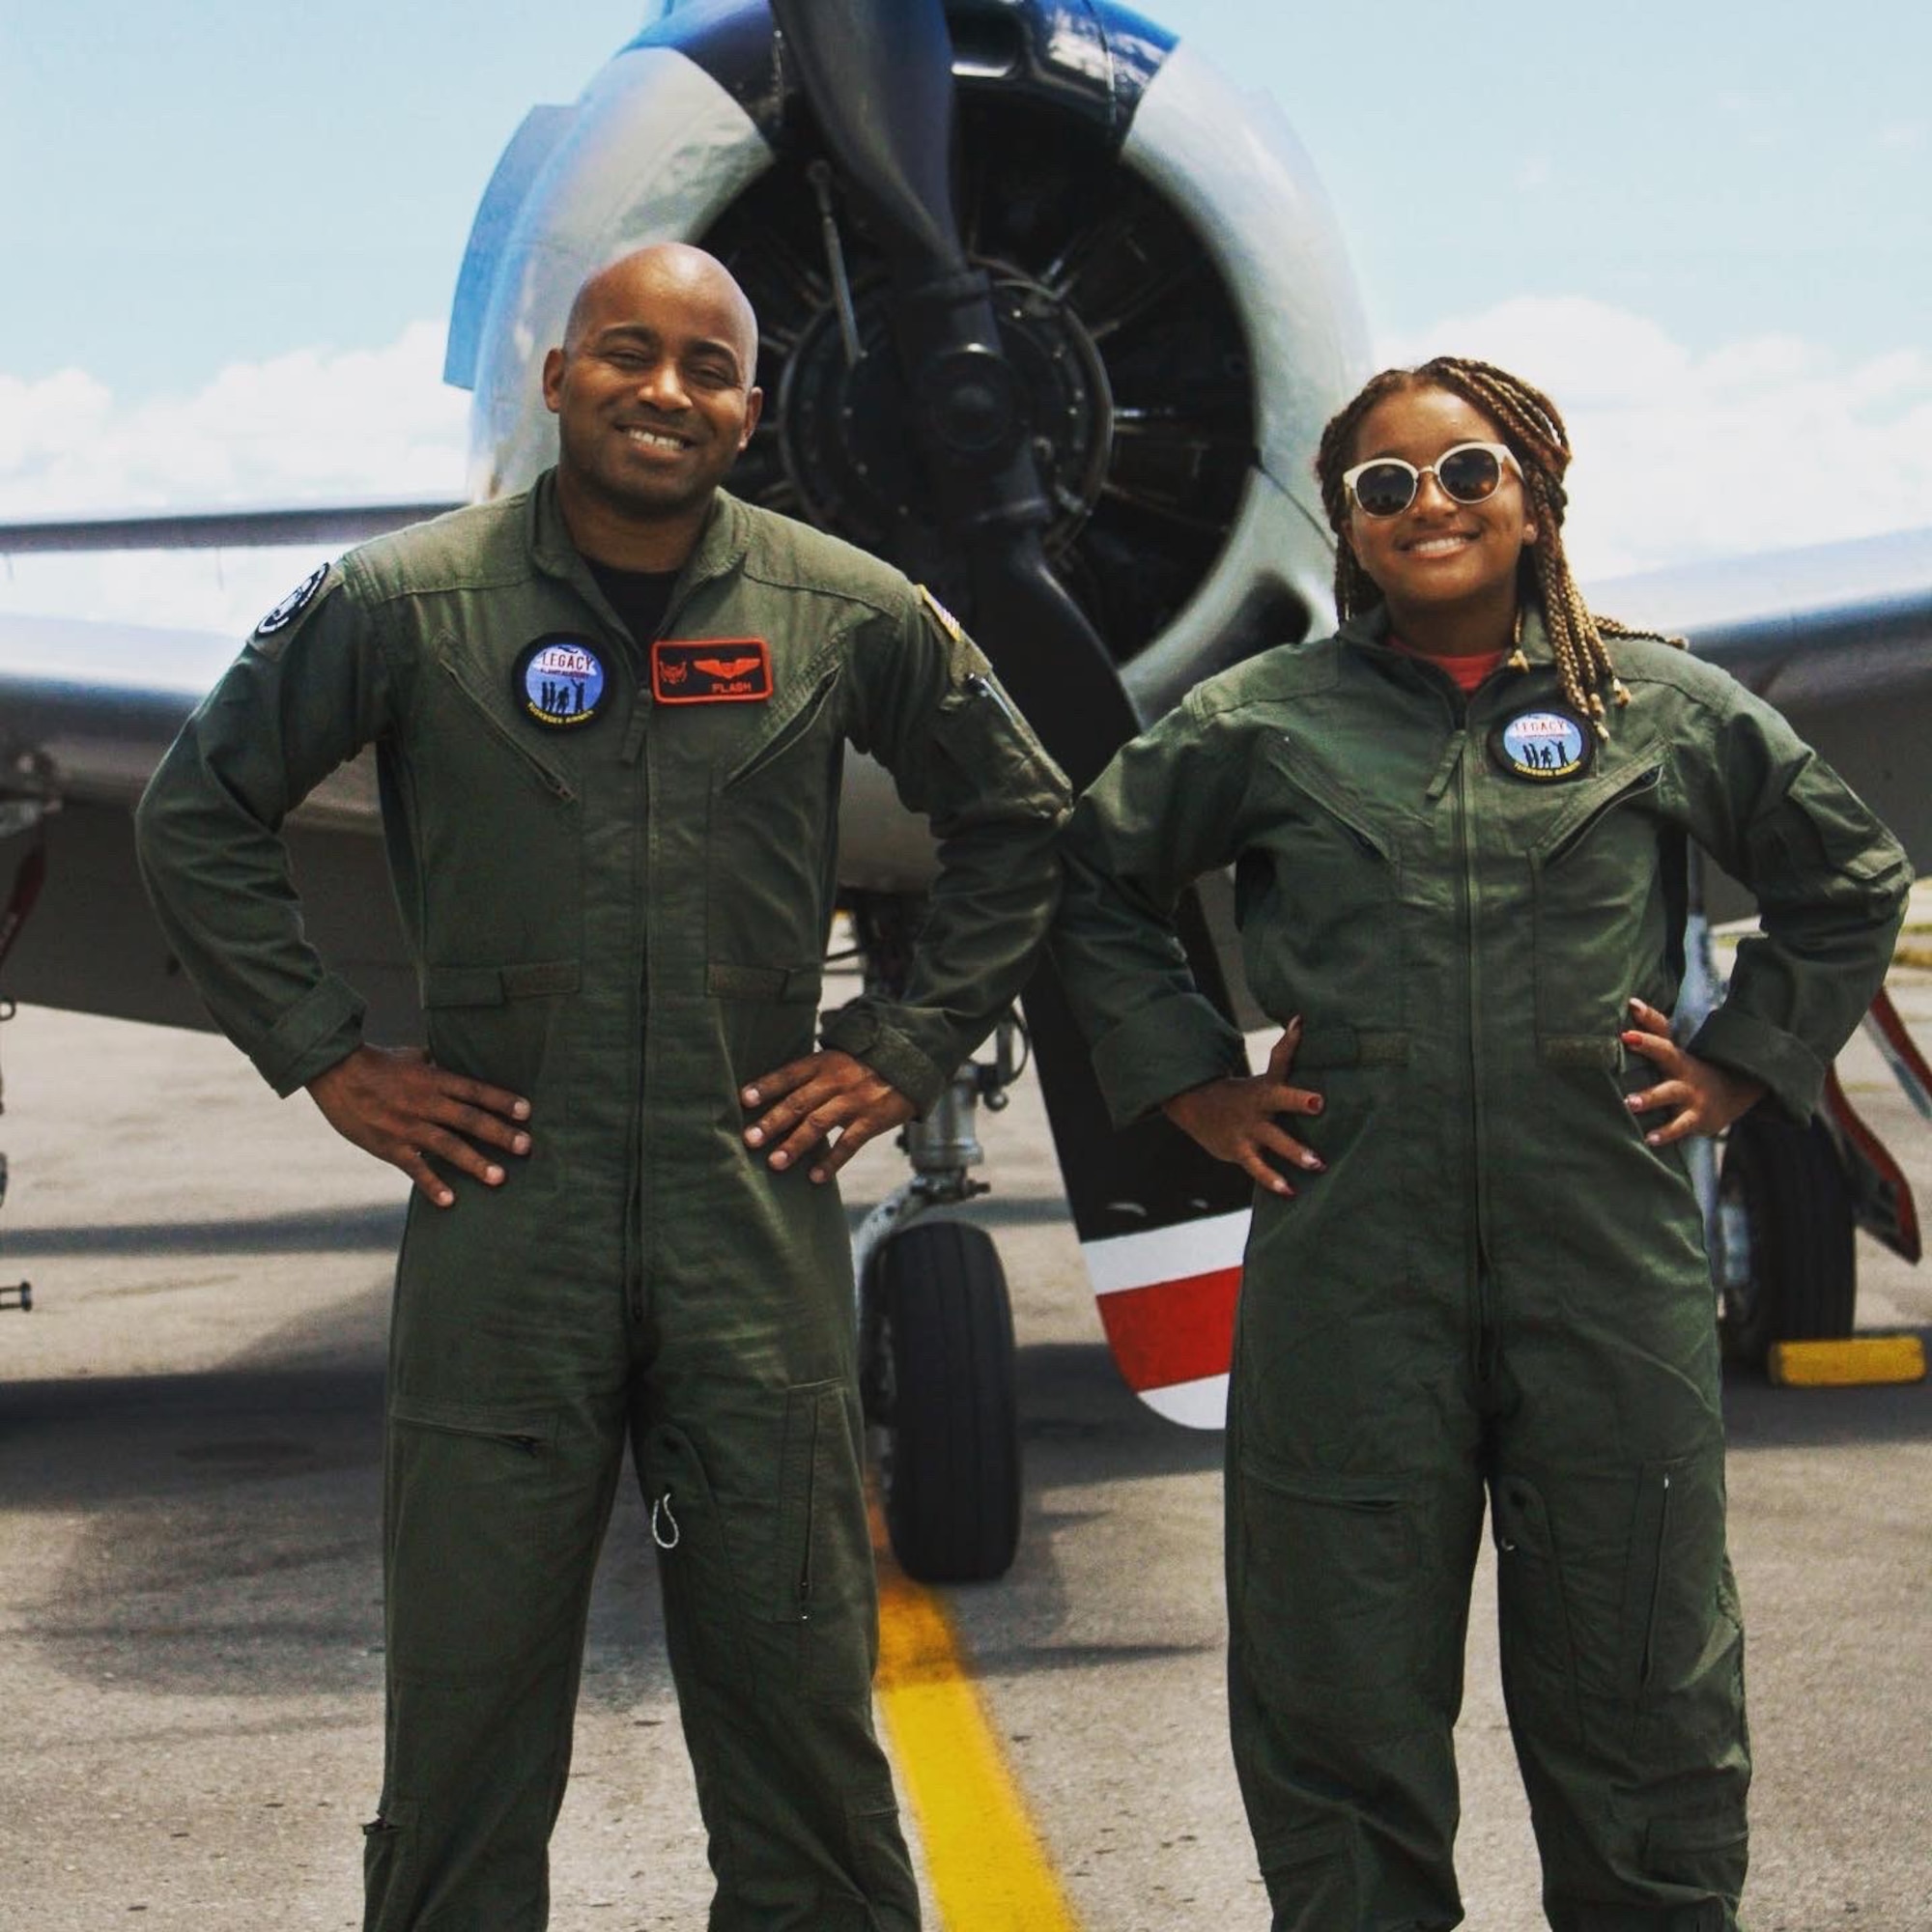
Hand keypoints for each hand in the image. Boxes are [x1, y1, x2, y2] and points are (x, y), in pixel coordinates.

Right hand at [306, 1044, 531, 1206]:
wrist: (334, 1073)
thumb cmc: (376, 1062)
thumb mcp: (411, 1055)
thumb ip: (437, 1063)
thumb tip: (457, 1061)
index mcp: (433, 1079)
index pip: (475, 1090)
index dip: (501, 1100)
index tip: (527, 1111)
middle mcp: (425, 1103)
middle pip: (469, 1119)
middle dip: (499, 1133)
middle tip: (526, 1147)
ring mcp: (407, 1126)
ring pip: (447, 1145)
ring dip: (474, 1162)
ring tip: (499, 1178)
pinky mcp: (389, 1146)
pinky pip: (414, 1168)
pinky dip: (432, 1184)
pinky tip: (450, 1200)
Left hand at [741, 1050, 916, 1183]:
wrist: (909, 1064)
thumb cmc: (862, 1066)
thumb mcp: (835, 1061)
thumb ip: (808, 1077)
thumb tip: (770, 1099)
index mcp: (823, 1063)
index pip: (789, 1074)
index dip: (766, 1086)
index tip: (743, 1099)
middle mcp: (835, 1080)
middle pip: (799, 1102)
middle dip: (772, 1122)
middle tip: (750, 1139)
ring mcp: (854, 1101)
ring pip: (819, 1123)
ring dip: (795, 1145)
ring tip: (775, 1163)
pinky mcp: (872, 1120)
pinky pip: (849, 1143)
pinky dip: (831, 1162)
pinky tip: (815, 1178)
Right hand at [1159, 1018, 1324, 1198]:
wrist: (1195, 1107)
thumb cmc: (1242, 1093)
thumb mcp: (1263, 1075)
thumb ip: (1285, 1051)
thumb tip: (1301, 1018)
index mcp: (1265, 1087)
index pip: (1282, 1072)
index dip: (1298, 1071)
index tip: (1319, 1089)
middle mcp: (1257, 1108)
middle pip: (1278, 1102)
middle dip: (1299, 1105)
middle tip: (1319, 1105)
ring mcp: (1248, 1130)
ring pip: (1272, 1142)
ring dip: (1293, 1153)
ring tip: (1316, 1164)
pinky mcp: (1240, 1151)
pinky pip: (1257, 1168)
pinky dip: (1272, 1180)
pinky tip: (1290, 1191)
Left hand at [1621, 998, 1765, 1144]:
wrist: (1733, 1094)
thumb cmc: (1688, 1070)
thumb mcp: (1675, 1050)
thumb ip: (1654, 1028)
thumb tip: (1631, 1002)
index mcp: (1675, 1053)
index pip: (1662, 1031)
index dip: (1647, 1019)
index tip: (1632, 1007)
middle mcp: (1682, 1070)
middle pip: (1667, 1053)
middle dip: (1648, 1046)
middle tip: (1626, 1039)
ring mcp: (1690, 1094)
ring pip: (1669, 1094)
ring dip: (1650, 1097)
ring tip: (1629, 1103)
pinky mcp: (1696, 1118)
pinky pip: (1680, 1126)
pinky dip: (1665, 1133)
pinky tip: (1649, 1140)